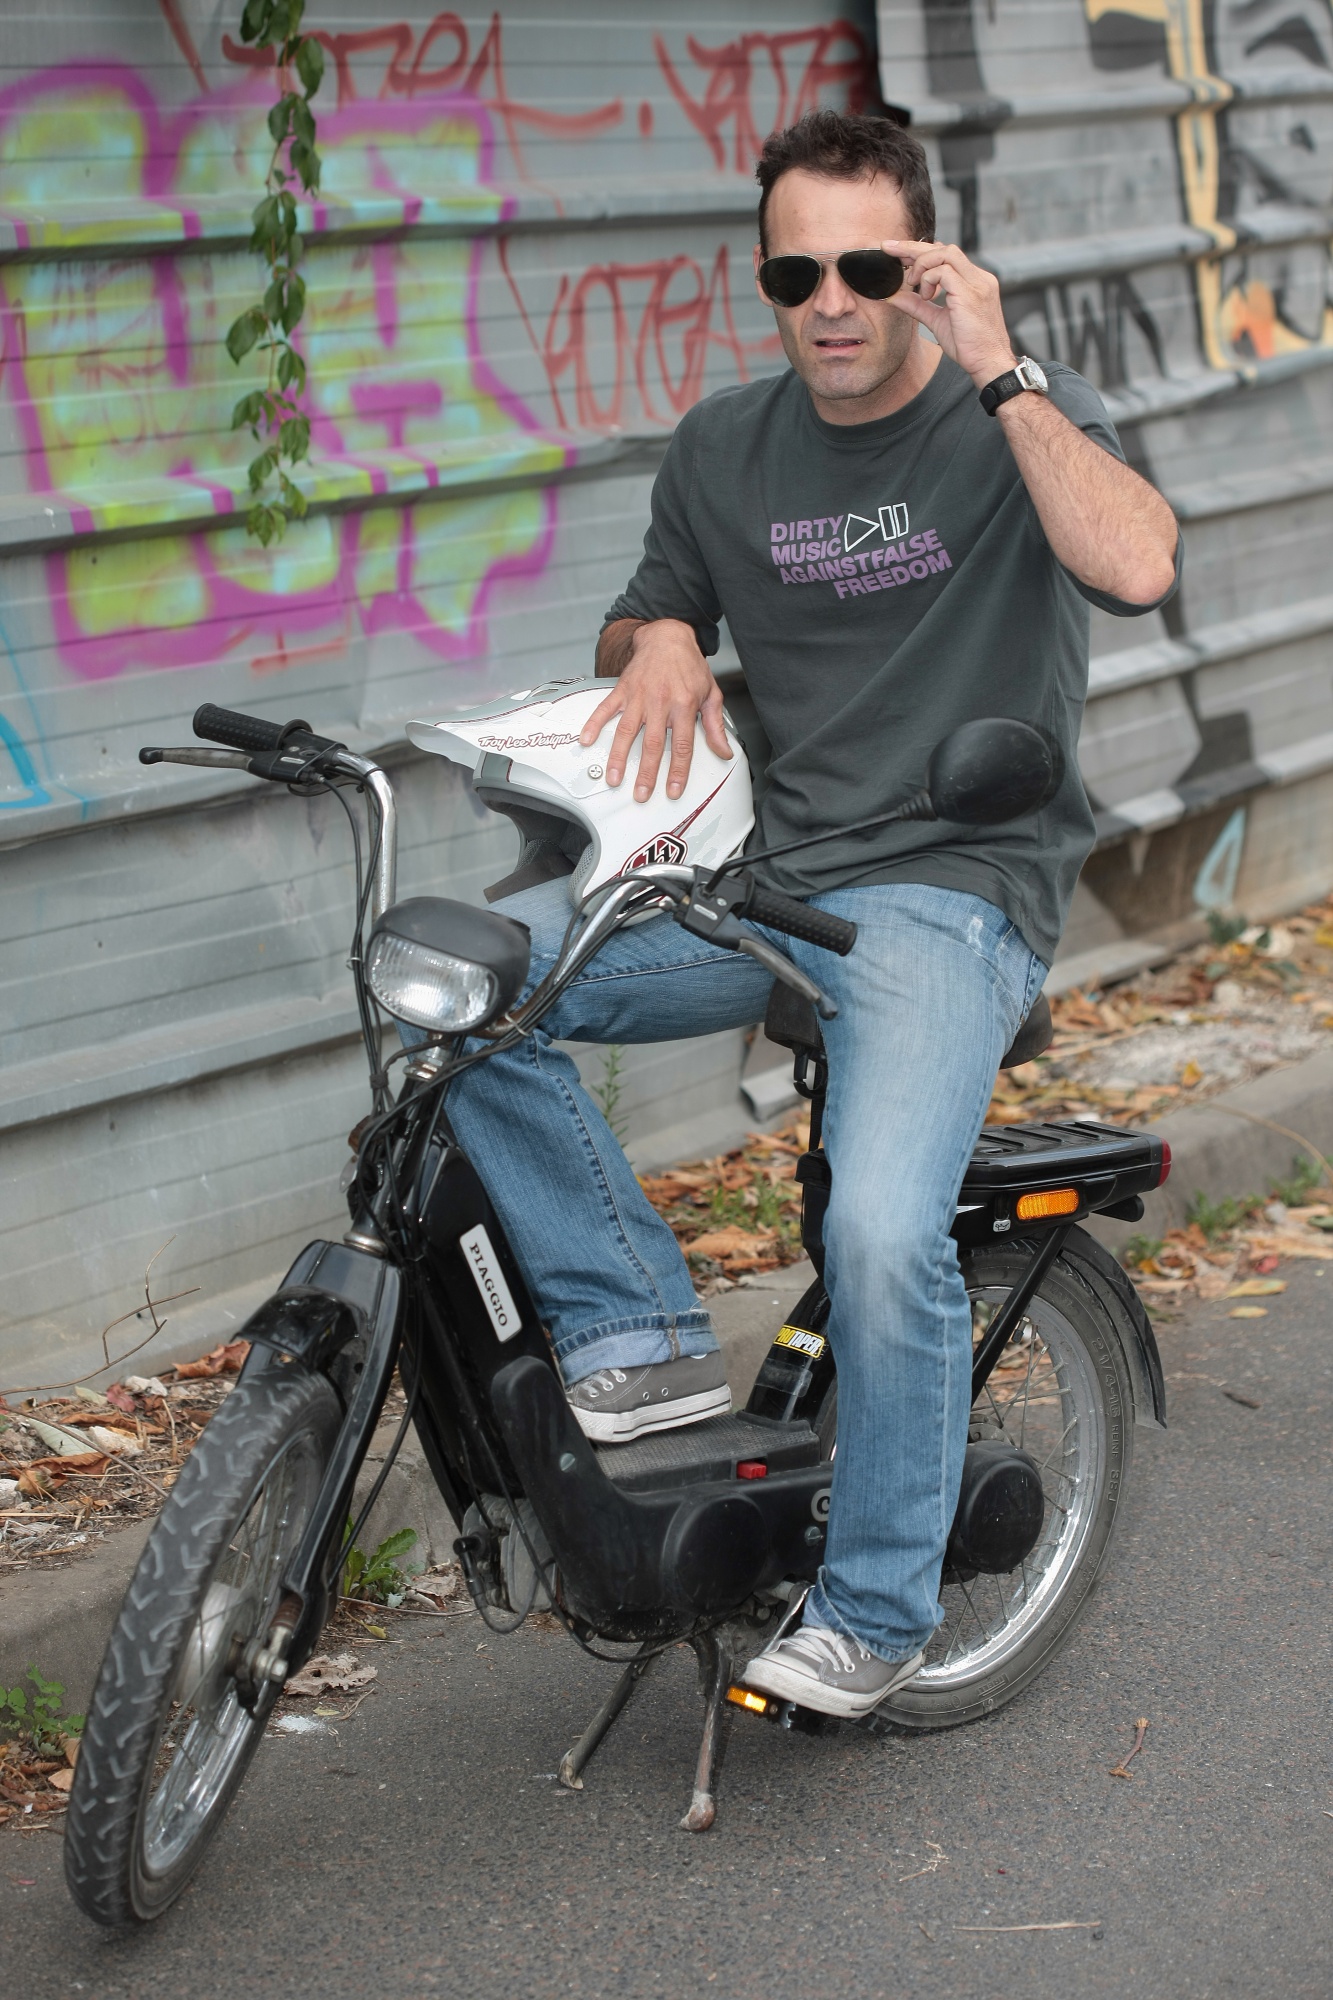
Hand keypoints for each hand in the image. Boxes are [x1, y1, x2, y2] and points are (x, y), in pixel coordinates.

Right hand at [580, 618, 730, 800]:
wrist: (667, 636)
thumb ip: (715, 726)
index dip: (677, 771)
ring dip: (619, 757)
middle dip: (646, 772)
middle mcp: (660, 702)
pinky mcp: (622, 689)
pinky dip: (594, 723)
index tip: (673, 790)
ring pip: (627, 731)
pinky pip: (606, 708)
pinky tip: (587, 740)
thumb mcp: (710, 693)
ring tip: (614, 778)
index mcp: (684, 705)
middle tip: (641, 794)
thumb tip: (724, 751)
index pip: (682, 745)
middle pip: (652, 744)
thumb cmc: (689, 665)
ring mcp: (639, 696)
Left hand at [882, 239, 1014, 389]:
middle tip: (889, 249)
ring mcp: (977, 283)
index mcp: (973, 281)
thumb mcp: (937, 321)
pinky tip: (925, 296)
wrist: (990, 364)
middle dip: (913, 247)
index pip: (946, 254)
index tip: (898, 253)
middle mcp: (978, 277)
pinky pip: (944, 272)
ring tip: (913, 284)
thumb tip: (894, 296)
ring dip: (922, 265)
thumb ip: (917, 306)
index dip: (921, 251)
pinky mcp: (971, 293)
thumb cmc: (969, 347)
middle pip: (944, 247)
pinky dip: (928, 280)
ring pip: (945, 253)